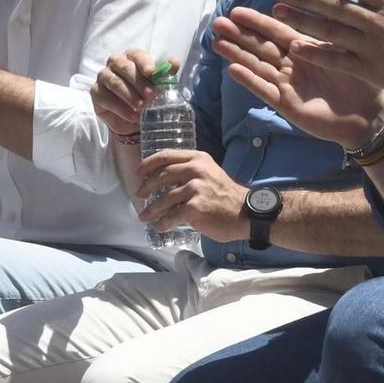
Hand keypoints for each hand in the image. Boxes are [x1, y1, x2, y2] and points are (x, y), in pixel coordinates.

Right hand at [94, 47, 164, 138]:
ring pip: (114, 82)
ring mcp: (103, 77)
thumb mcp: (159, 85)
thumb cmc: (146, 95)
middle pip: (124, 67)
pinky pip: (106, 98)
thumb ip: (166, 73)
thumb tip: (174, 62)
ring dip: (130, 96)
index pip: (136, 54)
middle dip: (138, 81)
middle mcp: (114, 63)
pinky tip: (132, 115)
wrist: (133, 117)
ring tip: (142, 107)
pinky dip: (120, 108)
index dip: (144, 62)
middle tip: (151, 95)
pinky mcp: (96, 93)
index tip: (151, 72)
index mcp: (131, 57)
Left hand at [133, 148, 249, 235]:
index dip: (148, 163)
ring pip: (163, 199)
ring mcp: (195, 188)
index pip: (167, 156)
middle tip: (140, 196)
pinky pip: (171, 216)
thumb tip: (164, 180)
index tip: (138, 172)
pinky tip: (159, 226)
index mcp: (198, 158)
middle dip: (146, 187)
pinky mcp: (195, 208)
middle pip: (161, 176)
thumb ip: (190, 172)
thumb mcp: (209, 173)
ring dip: (151, 210)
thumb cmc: (226, 195)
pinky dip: (162, 223)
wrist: (246, 212)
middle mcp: (196, 170)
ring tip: (144, 216)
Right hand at [212, 9, 383, 151]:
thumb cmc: (361, 80)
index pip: (276, 31)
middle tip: (218, 22)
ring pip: (258, 66)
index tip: (236, 11)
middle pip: (261, 47)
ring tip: (217, 42)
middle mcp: (292, 65)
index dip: (256, 22)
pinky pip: (265, 90)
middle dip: (240, 35)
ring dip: (237, 55)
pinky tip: (233, 70)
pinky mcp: (287, 105)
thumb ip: (332, 22)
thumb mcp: (346, 48)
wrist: (368, 114)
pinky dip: (250, 80)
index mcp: (305, 49)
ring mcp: (287, 85)